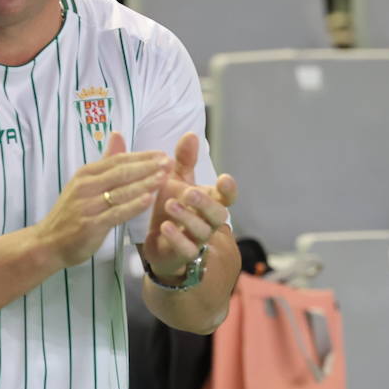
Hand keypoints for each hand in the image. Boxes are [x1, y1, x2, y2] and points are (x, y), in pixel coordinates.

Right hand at [34, 131, 169, 268]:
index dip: (142, 157)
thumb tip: (117, 134)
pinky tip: (149, 199)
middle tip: (168, 162)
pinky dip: (133, 206)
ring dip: (145, 183)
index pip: (118, 160)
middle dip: (147, 167)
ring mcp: (87, 205)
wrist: (48, 243)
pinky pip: (116, 213)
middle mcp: (86, 186)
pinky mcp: (91, 225)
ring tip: (164, 177)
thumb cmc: (72, 212)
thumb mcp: (86, 183)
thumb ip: (106, 162)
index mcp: (86, 174)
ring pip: (121, 191)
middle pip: (121, 173)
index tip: (162, 153)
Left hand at [141, 132, 236, 283]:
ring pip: (203, 231)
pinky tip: (165, 226)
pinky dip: (177, 238)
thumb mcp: (176, 181)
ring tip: (170, 205)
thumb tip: (191, 134)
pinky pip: (187, 249)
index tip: (224, 179)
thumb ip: (185, 161)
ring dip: (188, 218)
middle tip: (189, 192)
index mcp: (210, 202)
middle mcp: (209, 221)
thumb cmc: (173, 209)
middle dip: (205, 203)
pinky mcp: (184, 254)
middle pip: (219, 214)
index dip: (229, 190)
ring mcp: (198, 239)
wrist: (160, 244)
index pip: (228, 197)